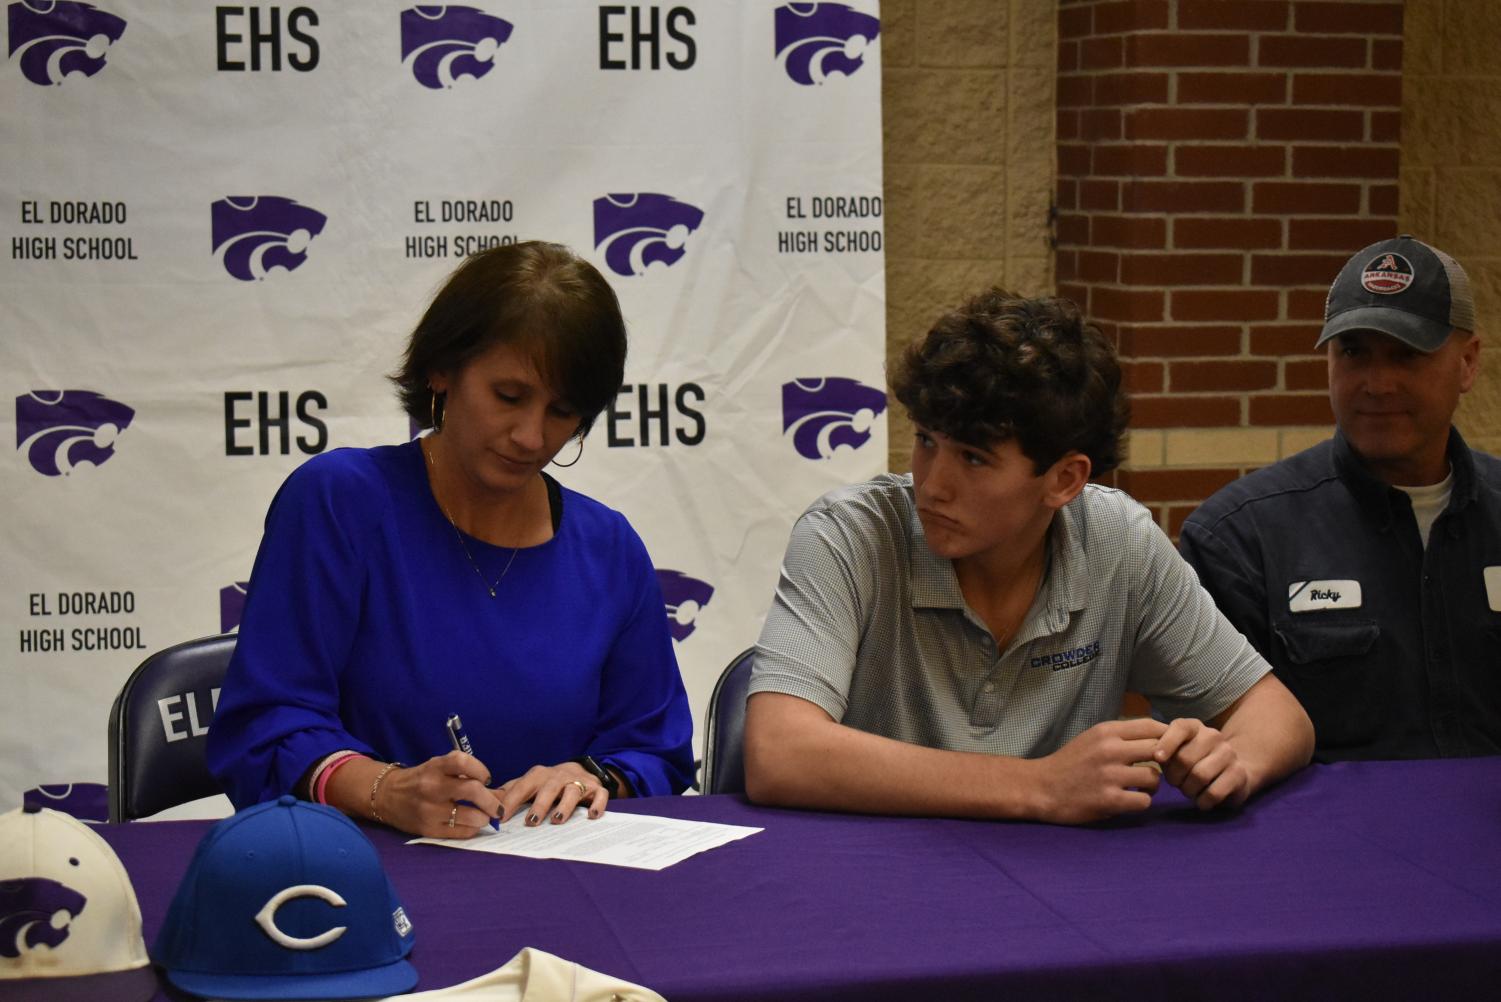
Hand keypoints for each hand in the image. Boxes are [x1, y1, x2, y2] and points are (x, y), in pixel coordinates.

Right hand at [374, 750, 501, 838]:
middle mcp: (432, 787)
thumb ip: (464, 775)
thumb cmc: (421, 779)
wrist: (387, 796)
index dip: (481, 770)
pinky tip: (471, 824)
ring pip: (471, 816)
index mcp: (435, 767)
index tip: (486, 778)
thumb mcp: (438, 768)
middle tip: (499, 807)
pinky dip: (472, 828)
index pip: (463, 762)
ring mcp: (430, 810)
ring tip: (484, 816)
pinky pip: (461, 832)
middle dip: (492, 801)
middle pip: (472, 790)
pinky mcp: (429, 829)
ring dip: (484, 817)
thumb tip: (500, 793)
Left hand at [496, 762, 610, 826]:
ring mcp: (579, 782)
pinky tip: (591, 815)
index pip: (523, 786)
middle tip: (531, 822)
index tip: (501, 817)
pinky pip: (600, 795)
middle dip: (540, 804)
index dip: (512, 800)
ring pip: (573, 791)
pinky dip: (597, 804)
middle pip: (548, 788)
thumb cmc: (548, 783)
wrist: (580, 770)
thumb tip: (485, 801)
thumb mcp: (528, 784)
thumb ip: (509, 792)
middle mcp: (558, 776)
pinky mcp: (596, 789)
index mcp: (538, 775)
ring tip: (557, 821)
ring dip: (565, 806)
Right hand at [1035, 718, 1167, 823]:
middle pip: (1158, 750)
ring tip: (1140, 787)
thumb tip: (1156, 735)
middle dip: (1162, 762)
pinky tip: (1129, 800)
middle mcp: (1110, 750)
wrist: (1042, 787)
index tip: (1166, 747)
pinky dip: (1141, 802)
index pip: (1151, 726)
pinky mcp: (1109, 800)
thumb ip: (1120, 736)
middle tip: (1155, 769)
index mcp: (1106, 732)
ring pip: (1155, 777)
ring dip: (1152, 785)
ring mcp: (1110, 776)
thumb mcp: (1092, 738)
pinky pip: (1144, 801)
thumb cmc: (1070, 762)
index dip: (1166, 737)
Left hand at [1153, 718, 1250, 810]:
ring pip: (1199, 776)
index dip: (1167, 743)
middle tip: (1175, 783)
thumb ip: (1161, 749)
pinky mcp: (1239, 774)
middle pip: (1185, 758)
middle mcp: (1213, 736)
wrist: (1234, 771)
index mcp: (1194, 726)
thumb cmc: (1193, 761)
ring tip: (1188, 791)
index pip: (1180, 727)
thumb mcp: (1176, 751)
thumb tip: (1150, 754)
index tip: (1157, 759)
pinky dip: (1203, 801)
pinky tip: (1201, 801)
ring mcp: (1229, 753)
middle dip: (1174, 777)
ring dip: (1188, 790)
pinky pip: (1214, 792)